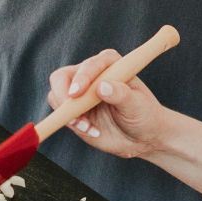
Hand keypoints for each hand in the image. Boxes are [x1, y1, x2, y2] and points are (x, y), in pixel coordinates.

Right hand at [47, 50, 169, 158]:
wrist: (142, 136)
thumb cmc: (144, 114)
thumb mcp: (137, 105)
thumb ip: (121, 94)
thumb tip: (102, 86)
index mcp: (109, 64)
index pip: (89, 65)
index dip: (81, 78)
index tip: (77, 94)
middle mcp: (91, 74)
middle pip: (62, 77)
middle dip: (63, 95)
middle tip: (72, 114)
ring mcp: (80, 93)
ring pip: (56, 96)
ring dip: (67, 114)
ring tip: (88, 127)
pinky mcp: (74, 110)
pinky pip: (61, 114)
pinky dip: (71, 124)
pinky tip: (91, 130)